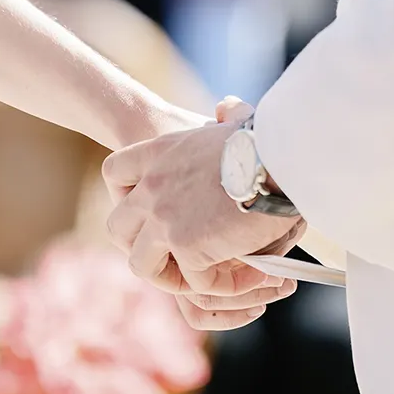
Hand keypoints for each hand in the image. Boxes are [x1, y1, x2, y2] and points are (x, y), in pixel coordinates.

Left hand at [103, 113, 304, 327]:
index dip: (125, 195)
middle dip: (141, 246)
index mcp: (159, 153)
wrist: (278, 158)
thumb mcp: (232, 121)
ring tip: (208, 278)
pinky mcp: (187, 247)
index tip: (148, 209)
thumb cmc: (267, 140)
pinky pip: (194, 282)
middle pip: (118, 227)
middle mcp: (152, 187)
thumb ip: (224, 116)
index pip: (115, 173)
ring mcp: (164, 219)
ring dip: (173, 277)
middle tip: (175, 256)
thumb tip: (227, 107)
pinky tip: (254, 277)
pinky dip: (224, 286)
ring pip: (141, 264)